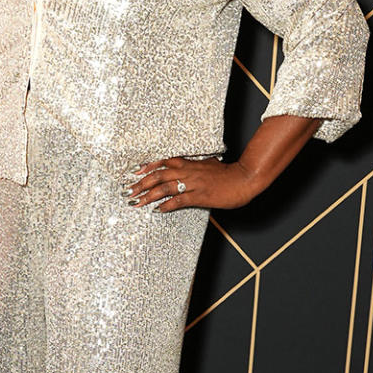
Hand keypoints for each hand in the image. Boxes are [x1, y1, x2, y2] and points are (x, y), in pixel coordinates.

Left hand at [125, 156, 259, 211]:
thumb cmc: (227, 173)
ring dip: (148, 195)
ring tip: (136, 202)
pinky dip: (166, 206)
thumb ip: (194, 165)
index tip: (134, 172)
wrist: (244, 178)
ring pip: (165, 187)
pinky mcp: (200, 196)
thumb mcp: (208, 164)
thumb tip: (184, 166)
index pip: (163, 161)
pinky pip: (179, 200)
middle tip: (128, 190)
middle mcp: (188, 171)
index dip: (147, 166)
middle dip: (141, 183)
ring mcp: (193, 184)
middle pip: (158, 175)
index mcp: (189, 163)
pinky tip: (157, 210)